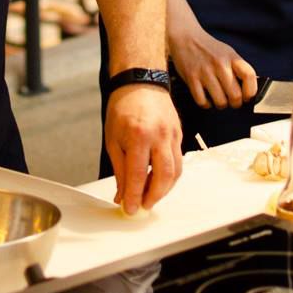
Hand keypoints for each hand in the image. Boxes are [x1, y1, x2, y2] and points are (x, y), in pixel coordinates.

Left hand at [104, 83, 182, 213]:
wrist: (140, 82)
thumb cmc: (123, 108)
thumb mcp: (113, 139)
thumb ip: (120, 169)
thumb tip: (122, 195)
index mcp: (139, 136)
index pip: (138, 175)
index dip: (134, 197)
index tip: (130, 210)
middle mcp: (159, 136)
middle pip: (164, 177)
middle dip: (154, 196)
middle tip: (144, 206)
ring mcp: (173, 135)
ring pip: (176, 171)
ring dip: (164, 189)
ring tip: (151, 195)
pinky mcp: (180, 134)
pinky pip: (178, 160)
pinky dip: (170, 175)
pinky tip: (159, 179)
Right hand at [168, 14, 257, 108]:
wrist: (185, 37)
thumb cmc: (209, 48)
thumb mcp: (228, 52)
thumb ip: (238, 67)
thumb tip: (249, 88)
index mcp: (231, 57)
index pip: (249, 76)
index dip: (251, 91)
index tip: (247, 96)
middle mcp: (220, 64)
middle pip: (235, 95)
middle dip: (235, 103)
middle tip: (232, 101)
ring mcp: (205, 72)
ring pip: (220, 101)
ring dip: (221, 105)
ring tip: (219, 100)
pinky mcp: (191, 78)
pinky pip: (202, 101)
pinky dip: (206, 104)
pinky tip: (207, 98)